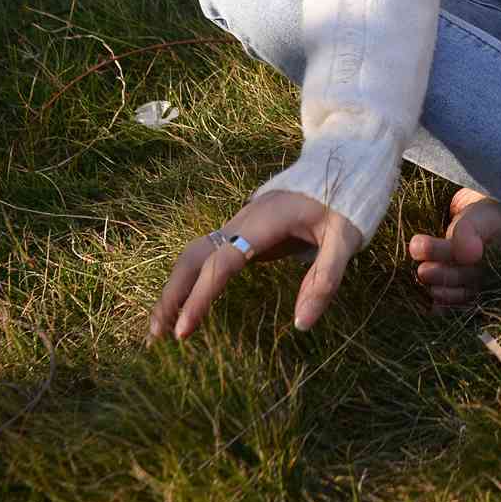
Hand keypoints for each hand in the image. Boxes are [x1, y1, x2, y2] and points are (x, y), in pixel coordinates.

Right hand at [146, 190, 362, 341]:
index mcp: (264, 222)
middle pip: (193, 256)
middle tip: (156, 336)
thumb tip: (301, 324)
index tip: (183, 331)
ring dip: (174, 288)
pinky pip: (207, 256)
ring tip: (161, 328)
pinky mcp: (241, 232)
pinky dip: (189, 281)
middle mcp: (242, 221)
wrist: (340, 166)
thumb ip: (324, 280)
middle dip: (172, 294)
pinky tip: (184, 306)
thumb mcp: (344, 240)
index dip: (201, 297)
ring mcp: (238, 225)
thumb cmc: (343, 205)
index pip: (223, 262)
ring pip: (193, 254)